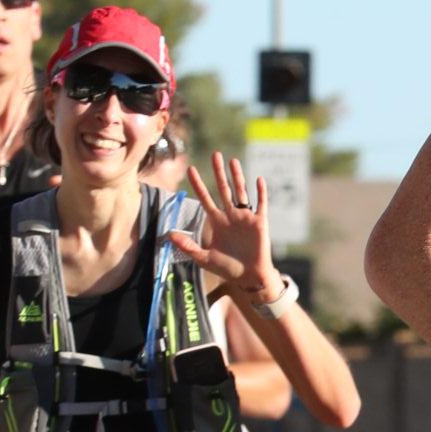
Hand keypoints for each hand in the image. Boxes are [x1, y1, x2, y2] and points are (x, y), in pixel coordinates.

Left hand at [171, 151, 282, 304]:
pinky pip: (261, 204)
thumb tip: (169, 235)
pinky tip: (259, 180)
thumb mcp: (204, 258)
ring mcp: (245, 217)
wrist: (249, 277)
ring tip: (233, 161)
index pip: (205, 198)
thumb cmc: (227, 269)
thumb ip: (188, 246)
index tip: (191, 169)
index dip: (198, 184)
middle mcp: (231, 216)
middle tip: (215, 154)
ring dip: (237, 177)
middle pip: (223, 189)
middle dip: (218, 172)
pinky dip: (261, 192)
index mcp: (217, 222)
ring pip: (241, 192)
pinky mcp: (259, 222)